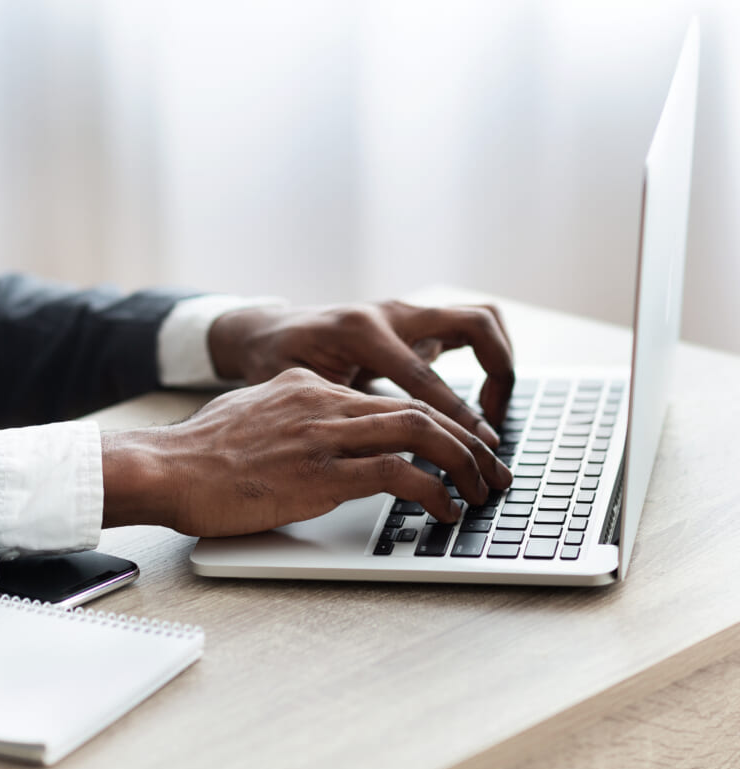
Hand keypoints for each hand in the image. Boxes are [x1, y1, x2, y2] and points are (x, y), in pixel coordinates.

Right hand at [101, 368, 513, 536]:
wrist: (164, 468)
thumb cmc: (196, 454)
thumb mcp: (247, 415)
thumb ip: (286, 416)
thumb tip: (307, 433)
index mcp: (307, 386)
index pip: (387, 397)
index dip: (433, 422)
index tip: (457, 447)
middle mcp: (323, 401)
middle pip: (418, 408)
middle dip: (466, 440)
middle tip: (492, 469)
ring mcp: (324, 435)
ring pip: (420, 432)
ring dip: (464, 464)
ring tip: (483, 491)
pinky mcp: (322, 474)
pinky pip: (399, 475)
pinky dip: (435, 492)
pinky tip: (447, 511)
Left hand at [207, 300, 514, 438]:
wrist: (267, 329)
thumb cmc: (276, 361)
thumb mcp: (298, 390)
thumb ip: (339, 412)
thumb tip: (377, 454)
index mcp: (360, 332)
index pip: (422, 375)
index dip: (454, 414)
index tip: (477, 446)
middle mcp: (390, 314)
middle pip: (474, 324)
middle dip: (500, 370)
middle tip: (494, 420)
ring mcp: (405, 314)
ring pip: (479, 319)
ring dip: (499, 361)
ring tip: (492, 411)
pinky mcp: (413, 322)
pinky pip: (464, 330)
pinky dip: (484, 360)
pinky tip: (476, 401)